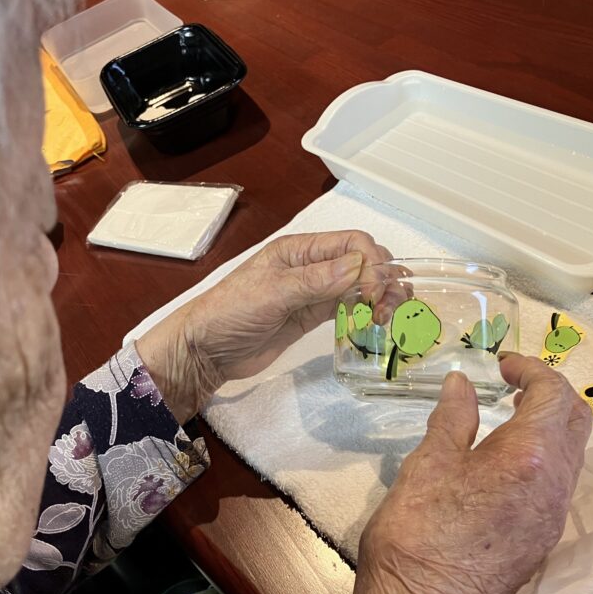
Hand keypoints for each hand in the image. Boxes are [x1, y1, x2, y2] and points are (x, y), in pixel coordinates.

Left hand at [136, 231, 392, 422]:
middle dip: (383, 279)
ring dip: (380, 296)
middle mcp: (310, 265)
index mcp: (299, 249)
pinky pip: (348, 307)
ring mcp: (313, 291)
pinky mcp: (311, 316)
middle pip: (362, 262)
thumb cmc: (229, 313)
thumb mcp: (271, 293)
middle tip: (386, 309)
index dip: (372, 262)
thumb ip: (316, 281)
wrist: (206, 350)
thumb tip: (361, 266)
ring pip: (360, 285)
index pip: (352, 243)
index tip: (375, 292)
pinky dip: (366, 311)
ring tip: (386, 319)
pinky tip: (376, 323)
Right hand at [348, 355, 592, 593]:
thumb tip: (462, 384)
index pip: (554, 395)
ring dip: (547, 425)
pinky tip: (502, 458)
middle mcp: (554, 483)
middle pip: (577, 421)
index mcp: (528, 456)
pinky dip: (541, 454)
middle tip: (509, 385)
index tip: (501, 366)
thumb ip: (452, 417)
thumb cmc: (418, 529)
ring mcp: (552, 513)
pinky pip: (558, 480)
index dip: (531, 370)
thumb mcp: (428, 462)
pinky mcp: (542, 535)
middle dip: (550, 393)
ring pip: (571, 452)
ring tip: (504, 416)